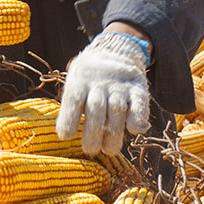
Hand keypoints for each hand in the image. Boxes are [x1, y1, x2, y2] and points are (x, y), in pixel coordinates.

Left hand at [56, 31, 150, 155]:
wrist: (116, 52)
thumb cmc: (88, 79)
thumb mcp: (75, 83)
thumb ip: (72, 104)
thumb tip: (64, 135)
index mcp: (79, 81)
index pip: (72, 100)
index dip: (68, 119)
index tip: (65, 137)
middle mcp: (99, 84)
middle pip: (95, 108)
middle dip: (93, 131)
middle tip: (90, 150)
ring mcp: (119, 86)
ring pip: (116, 108)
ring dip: (113, 131)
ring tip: (110, 150)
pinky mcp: (137, 89)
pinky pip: (139, 102)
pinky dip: (138, 116)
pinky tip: (134, 130)